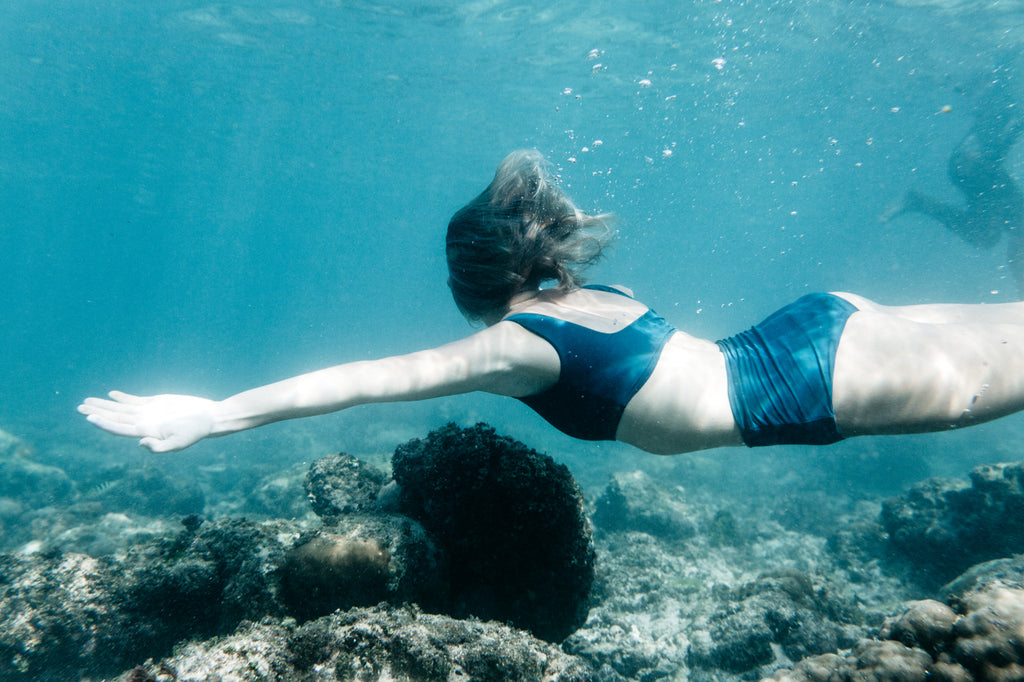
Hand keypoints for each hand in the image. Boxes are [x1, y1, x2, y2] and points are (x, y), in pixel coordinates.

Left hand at [78, 391, 217, 452]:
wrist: (209, 417)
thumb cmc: (196, 432)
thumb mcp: (179, 443)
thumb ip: (159, 447)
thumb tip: (139, 443)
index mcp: (146, 432)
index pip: (119, 428)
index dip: (104, 423)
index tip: (89, 417)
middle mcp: (143, 423)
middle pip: (114, 418)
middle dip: (96, 412)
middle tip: (78, 407)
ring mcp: (148, 412)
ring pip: (120, 408)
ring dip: (104, 404)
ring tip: (86, 400)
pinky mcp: (155, 403)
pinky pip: (134, 400)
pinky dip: (121, 397)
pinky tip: (111, 394)